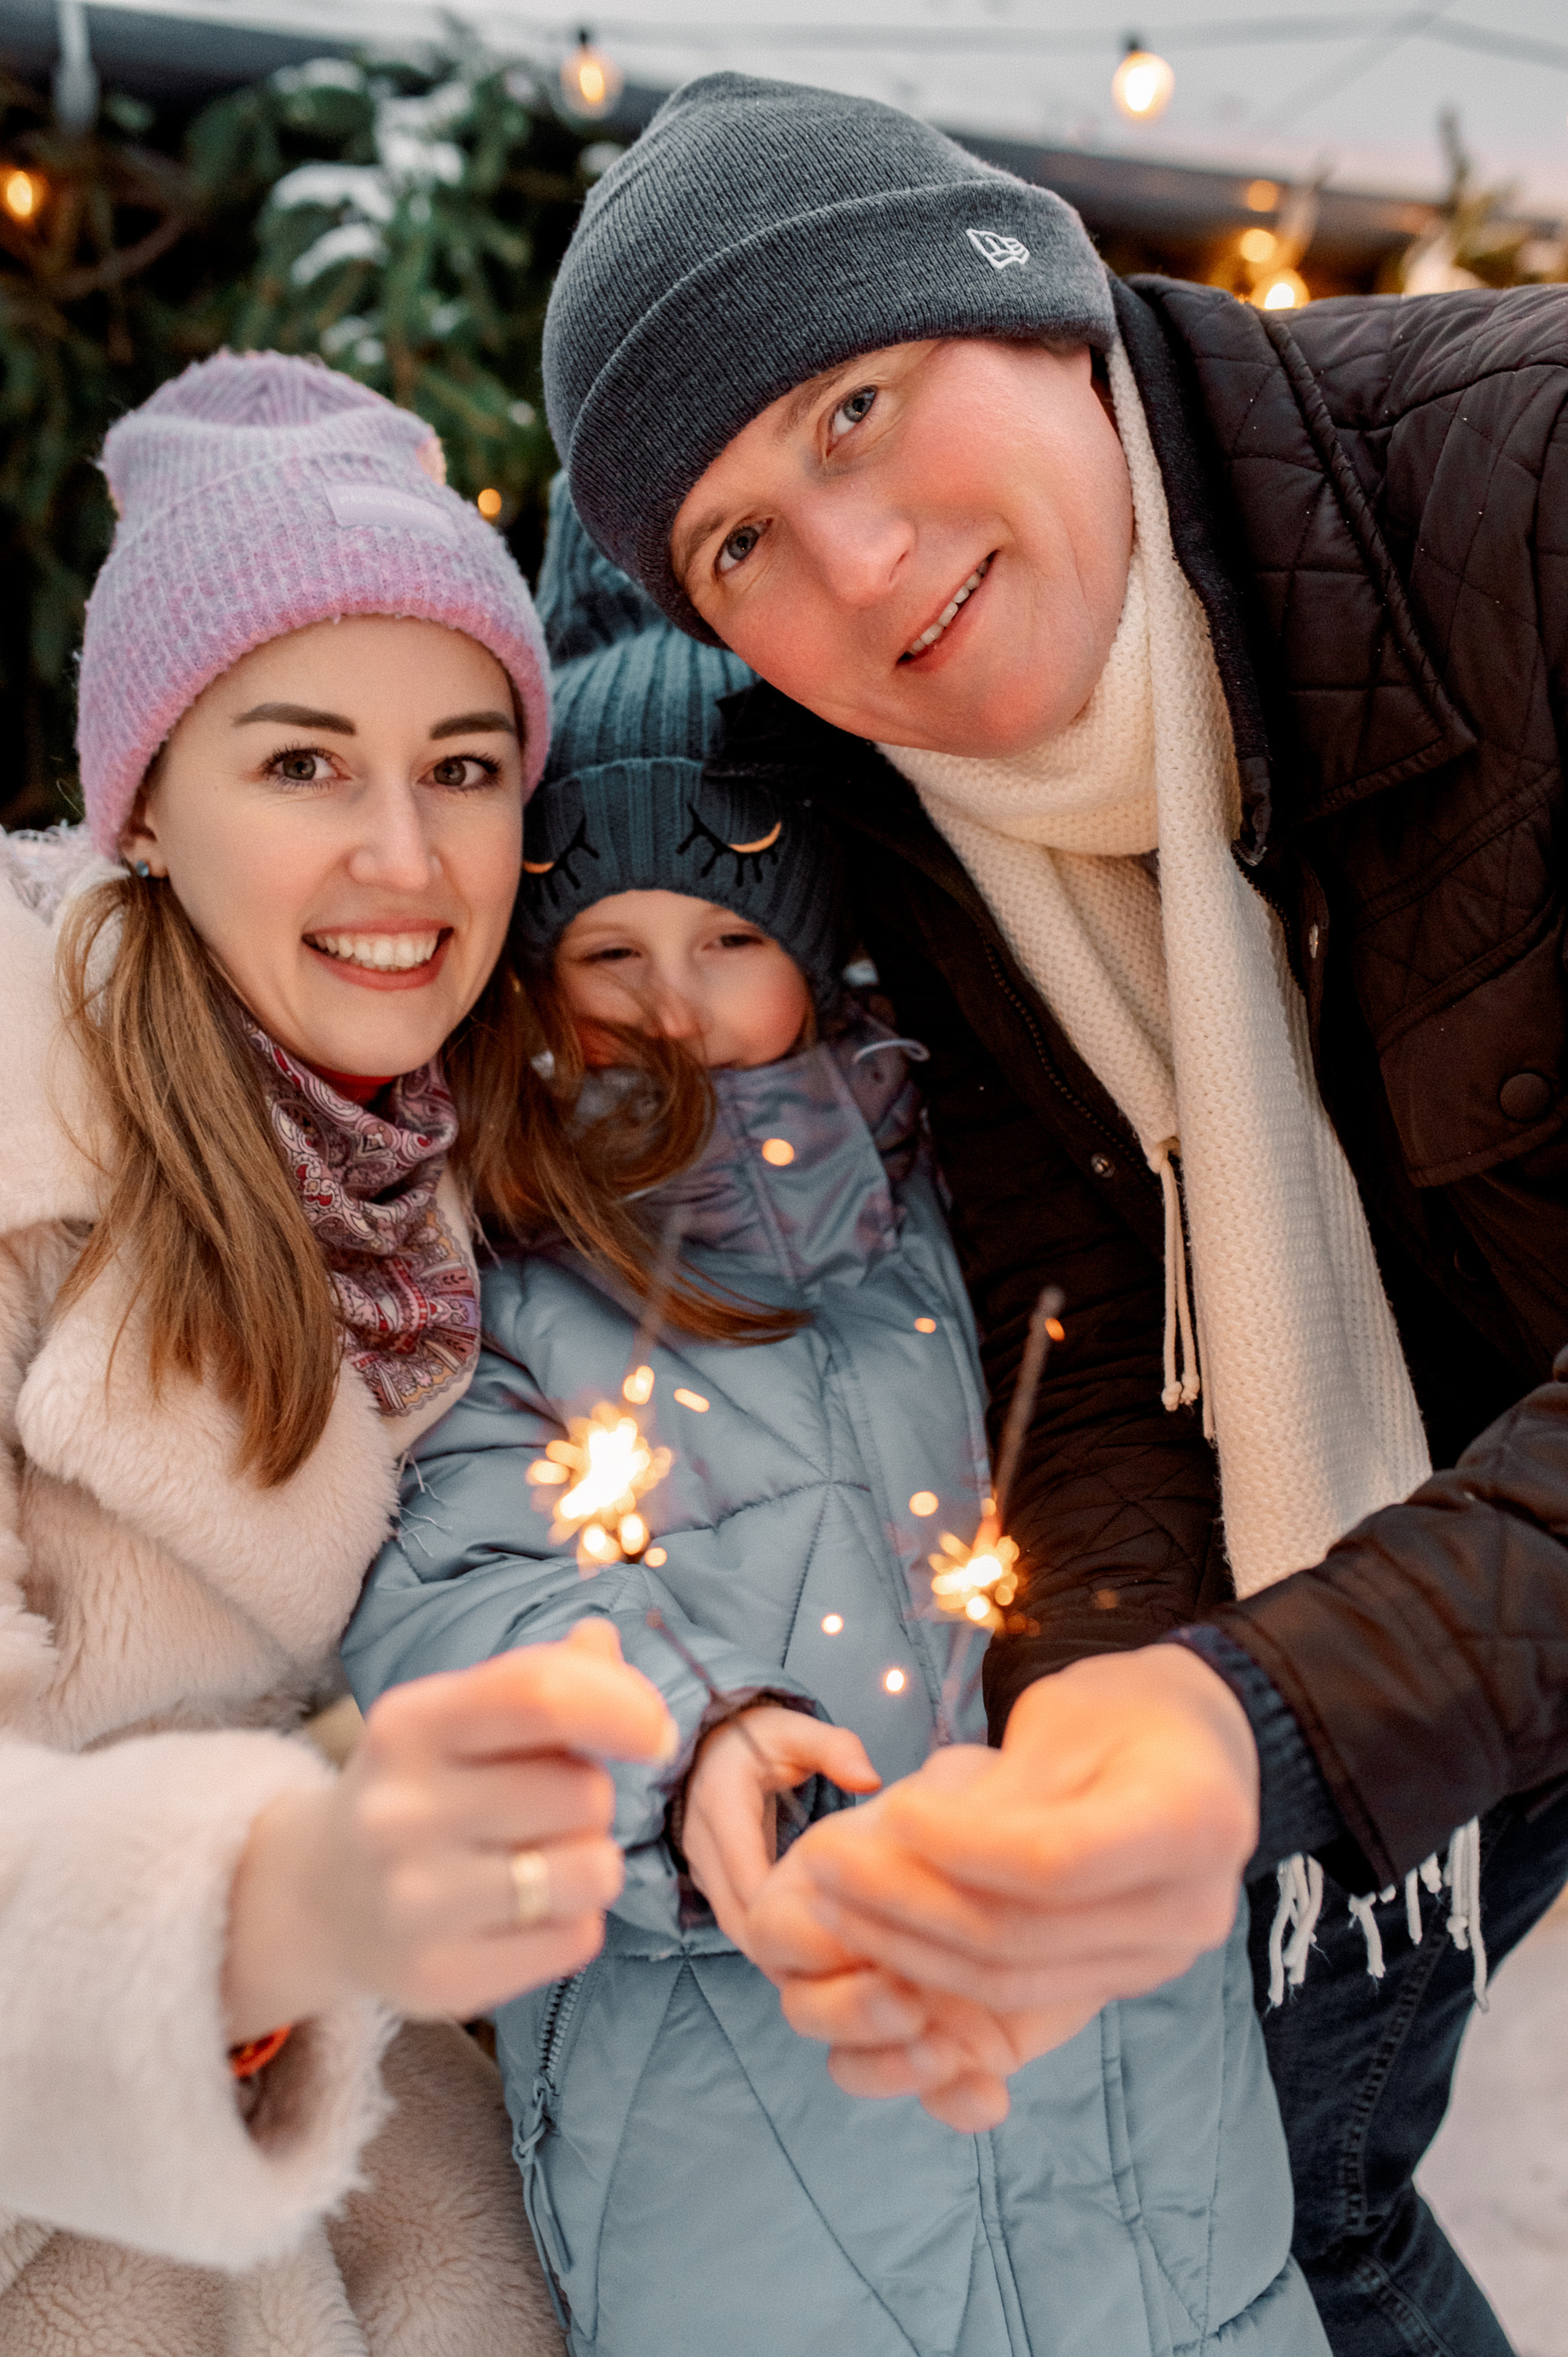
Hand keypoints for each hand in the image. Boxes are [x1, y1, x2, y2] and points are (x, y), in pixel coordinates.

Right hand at [223, 1620, 675, 2038]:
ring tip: (540, 1859)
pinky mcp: (439, 1979)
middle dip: (592, 1796)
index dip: (623, 1707)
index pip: (542, 1694)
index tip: (653, 1732)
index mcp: (409, 1724)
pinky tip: (519, 1913)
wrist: (319, 1897)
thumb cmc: (425, 1787)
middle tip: (545, 1809)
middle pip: (584, 1790)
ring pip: (593, 1869)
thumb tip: (604, 1644)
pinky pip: (576, 1940)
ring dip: (590, 1860)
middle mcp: (400, 1811)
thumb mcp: (461, 1717)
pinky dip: (571, 1923)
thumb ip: (540, 1678)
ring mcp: (413, 1903)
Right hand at [680, 1704, 879, 1960]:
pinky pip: (733, 1920)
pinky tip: (808, 1962)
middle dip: (783, 1945)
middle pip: (735, 1912)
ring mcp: (699, 1863)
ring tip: (829, 1977)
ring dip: (773, 1952)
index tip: (834, 1933)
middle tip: (840, 1972)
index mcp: (721, 1800)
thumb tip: (871, 1780)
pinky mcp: (708, 1879)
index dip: (782, 1909)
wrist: (708, 1742)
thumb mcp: (795, 1731)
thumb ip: (834, 1748)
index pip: (745, 1869)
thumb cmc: (759, 1738)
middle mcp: (701, 1838)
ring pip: (732, 1924)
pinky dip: (765, 1943)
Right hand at [748, 1752, 1098, 2129]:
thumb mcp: (961, 1783)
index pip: (774, 1930)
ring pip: (852, 2066)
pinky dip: (956, 2104)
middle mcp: (848, 1963)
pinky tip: (992, 2092)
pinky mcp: (955, 2053)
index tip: (855, 1933)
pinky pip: (936, 2099)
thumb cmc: (999, 1808)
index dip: (803, 1942)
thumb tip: (873, 1783)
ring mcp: (897, 2014)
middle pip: (803, 2010)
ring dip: (888, 2069)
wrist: (1073, 1866)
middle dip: (846, 2013)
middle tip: (907, 2000)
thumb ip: (923, 1792)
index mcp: (827, 1892)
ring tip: (946, 2050)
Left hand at [767, 1648, 1258, 2123]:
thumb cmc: (1129, 1708)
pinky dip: (945, 1966)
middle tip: (823, 1863)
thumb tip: (908, 1848)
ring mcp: (1162, 1959)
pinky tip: (881, 1928)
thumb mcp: (1066, 1717)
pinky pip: (1024, 1993)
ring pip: (1014, 1981)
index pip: (1050, 1862)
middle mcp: (1191, 1910)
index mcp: (1191, 1823)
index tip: (889, 1813)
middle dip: (907, 1904)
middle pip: (1024, 1936)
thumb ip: (1001, 1793)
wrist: (1202, 1749)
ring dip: (909, 1945)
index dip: (956, 1847)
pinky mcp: (1127, 1979)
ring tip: (834, 1897)